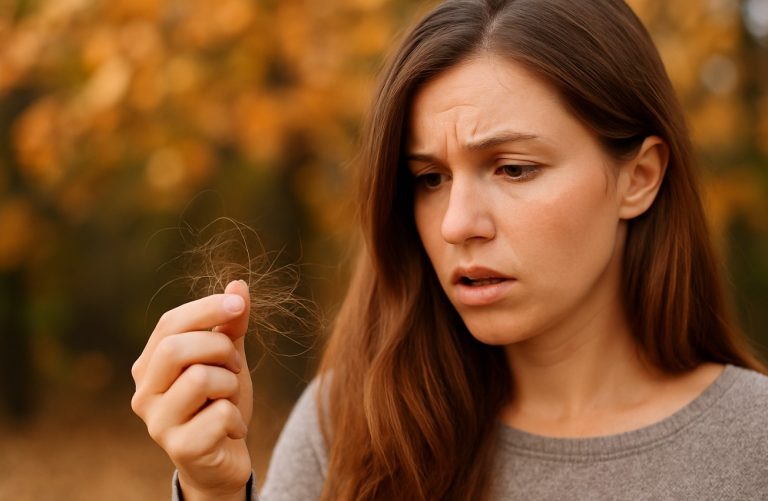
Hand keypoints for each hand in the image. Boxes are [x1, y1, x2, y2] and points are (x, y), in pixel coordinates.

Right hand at [131, 280, 252, 499]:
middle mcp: (143, 393)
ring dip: (231, 384)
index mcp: (149, 365)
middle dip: (219, 349)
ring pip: (201, 378)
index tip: (239, 304)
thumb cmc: (220, 402)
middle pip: (176, 348)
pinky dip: (237, 417)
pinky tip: (232, 429)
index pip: (170, 323)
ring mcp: (157, 423)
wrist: (223, 461)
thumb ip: (231, 324)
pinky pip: (220, 414)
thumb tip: (238, 284)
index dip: (207, 308)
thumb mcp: (228, 359)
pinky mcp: (179, 448)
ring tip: (230, 400)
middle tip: (235, 367)